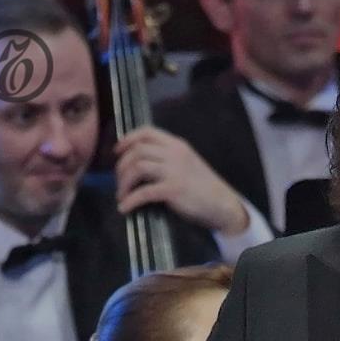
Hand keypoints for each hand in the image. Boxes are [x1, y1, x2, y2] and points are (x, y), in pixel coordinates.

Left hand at [115, 126, 249, 234]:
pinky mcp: (173, 189)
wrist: (222, 204)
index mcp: (178, 145)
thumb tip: (138, 163)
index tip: (117, 151)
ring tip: (122, 195)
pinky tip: (125, 208)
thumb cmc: (203, 187)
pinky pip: (143, 192)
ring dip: (123, 183)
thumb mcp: (187, 163)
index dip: (127, 139)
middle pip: (137, 151)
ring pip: (137, 168)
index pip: (147, 132)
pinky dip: (130, 200)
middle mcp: (175, 154)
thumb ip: (168, 158)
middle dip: (121, 167)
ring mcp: (174, 171)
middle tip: (120, 181)